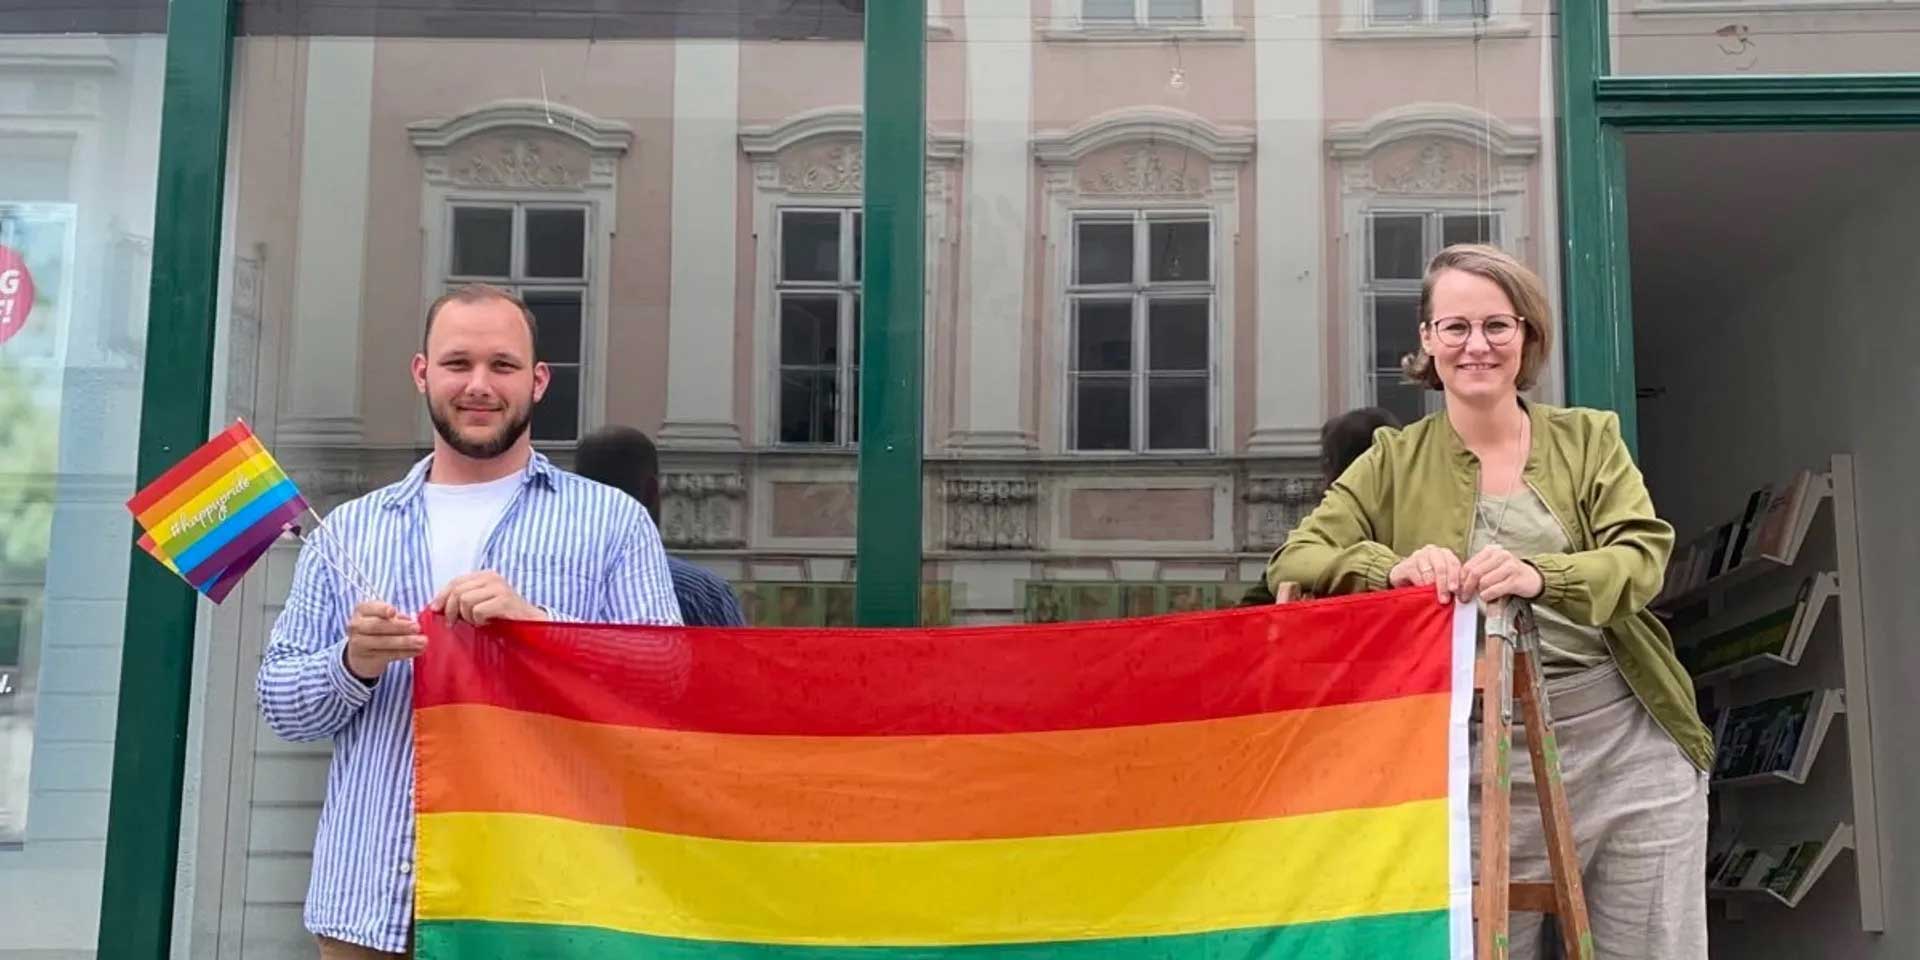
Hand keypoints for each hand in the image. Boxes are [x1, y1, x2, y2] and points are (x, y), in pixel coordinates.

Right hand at [345, 601, 425, 680]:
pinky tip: (418, 651)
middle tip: (417, 628)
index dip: (382, 610)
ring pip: (383, 642)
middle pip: (377, 626)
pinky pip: (388, 655)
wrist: (361, 653)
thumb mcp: (384, 618)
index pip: (371, 608)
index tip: (393, 612)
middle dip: (399, 627)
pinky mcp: (367, 658)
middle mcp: (357, 626)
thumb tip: (411, 620)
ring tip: (422, 641)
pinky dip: (405, 653)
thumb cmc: (378, 628)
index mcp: (362, 610)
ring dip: (405, 642)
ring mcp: (359, 643)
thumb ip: (397, 617)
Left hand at [430, 571, 549, 626]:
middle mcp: (492, 577)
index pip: (455, 582)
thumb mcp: (481, 602)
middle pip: (457, 591)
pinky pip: (478, 611)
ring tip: (478, 621)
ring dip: (468, 617)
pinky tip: (487, 623)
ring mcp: (499, 588)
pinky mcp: (504, 600)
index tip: (435, 610)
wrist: (531, 623)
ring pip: (465, 601)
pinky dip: (479, 621)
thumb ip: (462, 599)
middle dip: (451, 610)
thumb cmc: (503, 615)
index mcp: (485, 575)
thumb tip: (436, 606)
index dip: (442, 596)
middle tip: (453, 623)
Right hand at [1389, 545, 1464, 603]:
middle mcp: (1432, 551)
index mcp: (1445, 554)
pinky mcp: (1406, 565)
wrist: (1404, 580)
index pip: (1453, 563)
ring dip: (1431, 586)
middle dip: (1443, 585)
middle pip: (1441, 567)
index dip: (1455, 577)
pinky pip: (1415, 575)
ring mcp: (1418, 556)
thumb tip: (1461, 594)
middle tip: (1444, 599)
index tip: (1455, 590)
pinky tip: (1422, 592)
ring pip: (1428, 571)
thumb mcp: (1442, 581)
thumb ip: (1451, 583)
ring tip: (1433, 597)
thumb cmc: (1427, 580)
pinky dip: (1420, 585)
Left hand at [1459, 545, 1544, 604]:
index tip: (1459, 590)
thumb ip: (1478, 571)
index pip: (1469, 565)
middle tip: (1465, 598)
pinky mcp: (1515, 579)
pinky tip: (1490, 597)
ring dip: (1480, 593)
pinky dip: (1488, 596)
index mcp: (1491, 551)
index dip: (1461, 580)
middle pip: (1474, 573)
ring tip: (1482, 596)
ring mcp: (1509, 566)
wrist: (1534, 578)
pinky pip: (1494, 590)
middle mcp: (1500, 555)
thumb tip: (1460, 584)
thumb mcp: (1493, 567)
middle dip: (1467, 588)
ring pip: (1483, 582)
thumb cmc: (1510, 574)